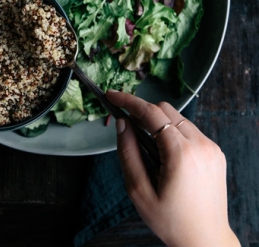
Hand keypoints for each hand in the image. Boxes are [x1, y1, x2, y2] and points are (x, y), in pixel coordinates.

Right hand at [107, 91, 239, 246]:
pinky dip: (174, 133)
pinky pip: (191, 130)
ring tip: (147, 145)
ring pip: (179, 118)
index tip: (112, 95)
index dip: (128, 101)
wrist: (206, 240)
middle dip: (143, 111)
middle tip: (126, 122)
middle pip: (166, 110)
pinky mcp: (216, 152)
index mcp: (181, 153)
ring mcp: (211, 147)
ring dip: (159, 123)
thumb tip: (121, 122)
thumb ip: (128, 152)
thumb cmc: (171, 221)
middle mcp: (200, 144)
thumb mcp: (139, 191)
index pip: (151, 113)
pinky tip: (166, 154)